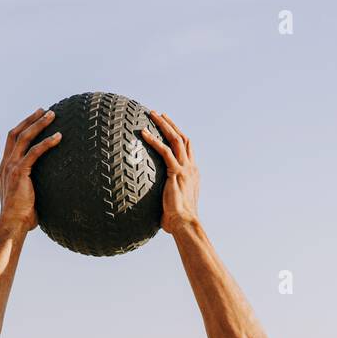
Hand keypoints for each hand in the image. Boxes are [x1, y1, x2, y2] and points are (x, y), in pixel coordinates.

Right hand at [0, 108, 60, 234]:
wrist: (12, 224)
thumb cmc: (22, 217)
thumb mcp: (27, 197)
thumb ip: (34, 188)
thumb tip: (52, 190)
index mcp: (5, 168)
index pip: (11, 141)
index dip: (22, 127)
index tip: (34, 119)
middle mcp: (6, 164)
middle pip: (16, 133)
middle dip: (30, 119)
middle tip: (44, 110)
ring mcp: (11, 167)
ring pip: (24, 137)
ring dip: (38, 124)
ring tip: (52, 115)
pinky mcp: (20, 172)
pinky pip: (35, 152)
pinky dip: (47, 142)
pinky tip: (58, 137)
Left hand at [141, 111, 199, 235]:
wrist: (185, 223)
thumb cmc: (177, 220)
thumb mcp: (173, 203)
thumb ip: (166, 196)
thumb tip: (154, 202)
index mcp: (193, 173)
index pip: (187, 149)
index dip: (178, 136)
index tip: (168, 127)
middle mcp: (191, 168)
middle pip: (183, 138)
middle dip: (171, 124)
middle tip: (159, 114)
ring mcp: (185, 169)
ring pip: (176, 139)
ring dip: (164, 125)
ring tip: (151, 114)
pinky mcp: (176, 172)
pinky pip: (164, 151)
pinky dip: (154, 140)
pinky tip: (143, 133)